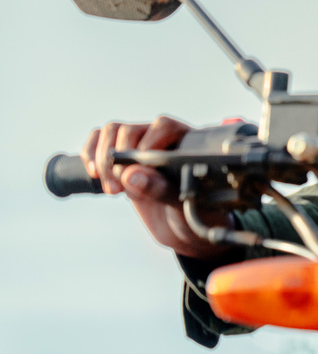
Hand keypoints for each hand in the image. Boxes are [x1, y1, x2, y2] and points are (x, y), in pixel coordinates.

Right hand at [81, 116, 233, 259]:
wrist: (180, 227)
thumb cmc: (191, 213)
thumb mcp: (182, 205)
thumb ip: (160, 188)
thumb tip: (131, 175)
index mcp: (187, 142)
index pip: (163, 126)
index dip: (147, 145)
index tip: (138, 170)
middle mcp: (162, 138)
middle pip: (131, 130)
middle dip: (119, 159)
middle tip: (120, 189)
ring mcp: (138, 144)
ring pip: (111, 132)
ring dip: (103, 159)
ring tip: (112, 189)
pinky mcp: (119, 156)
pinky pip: (97, 141)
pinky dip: (90, 154)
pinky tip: (94, 175)